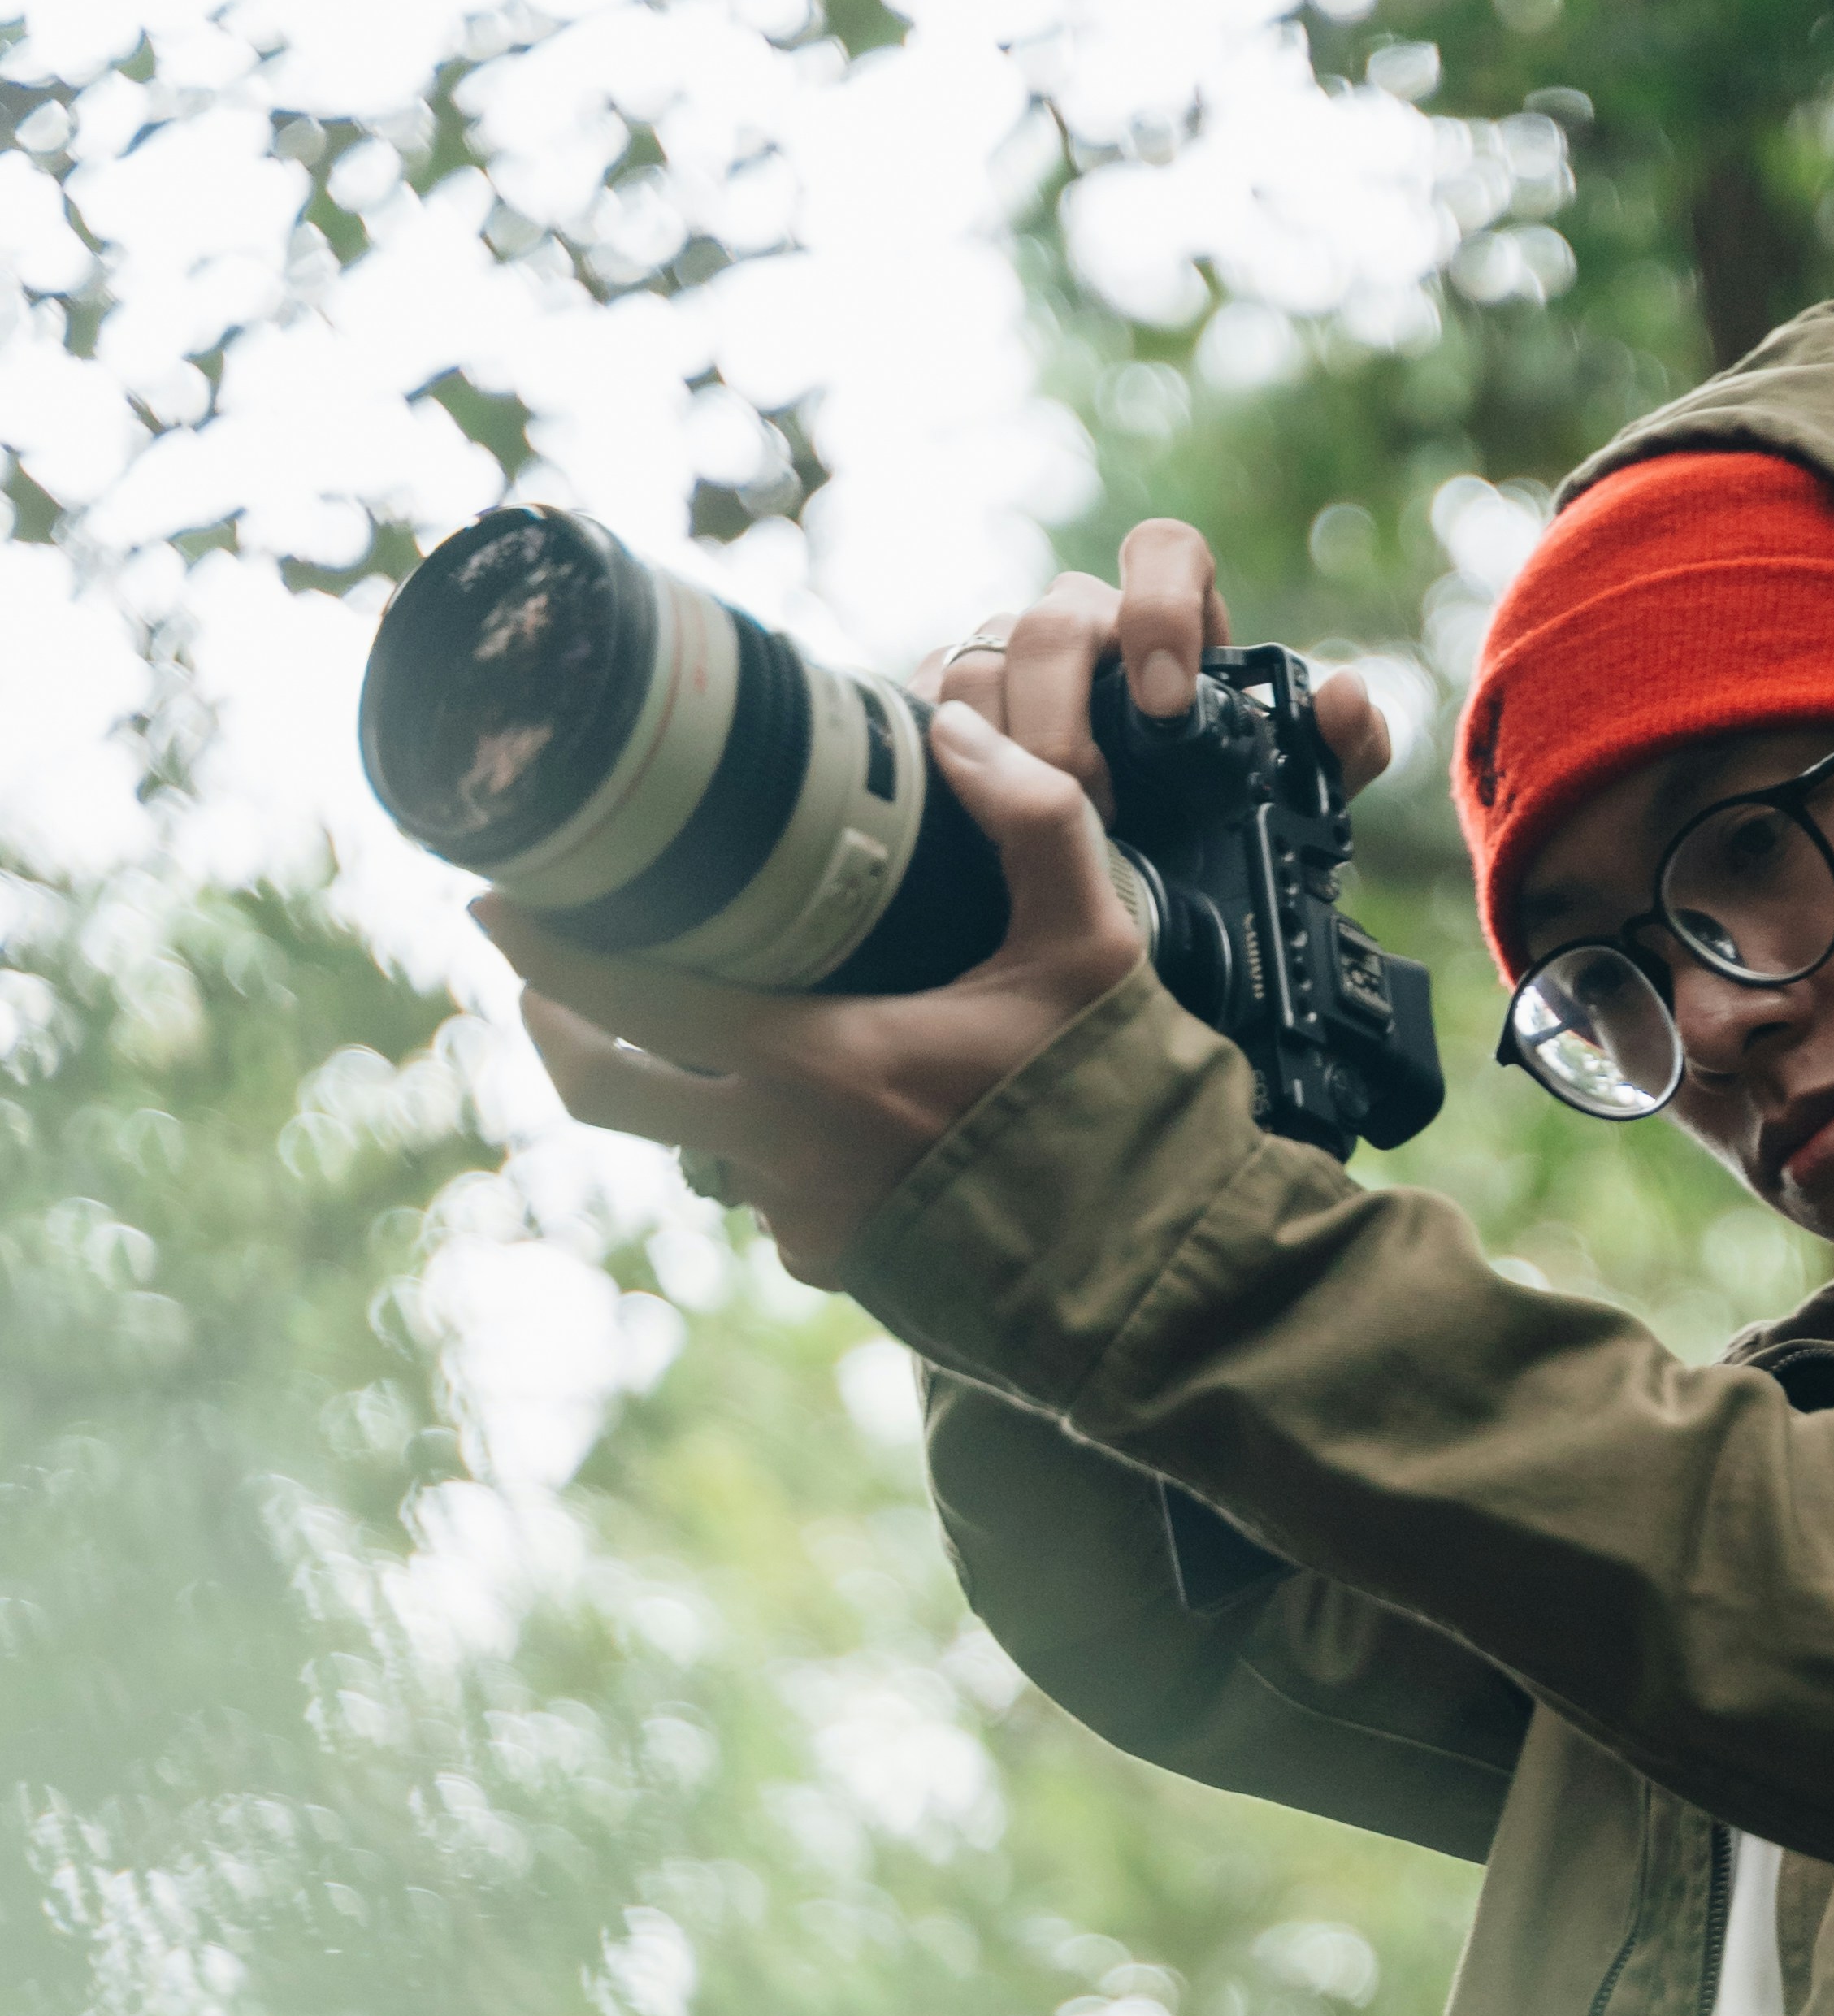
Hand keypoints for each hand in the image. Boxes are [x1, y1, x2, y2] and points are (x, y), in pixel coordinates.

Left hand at [486, 520, 1388, 1285]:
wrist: (1159, 1287)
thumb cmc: (1125, 1114)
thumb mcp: (1093, 946)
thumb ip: (1032, 819)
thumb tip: (955, 729)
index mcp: (816, 1064)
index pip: (623, 999)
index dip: (540, 947)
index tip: (492, 899)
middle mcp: (782, 1154)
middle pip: (602, 1089)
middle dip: (550, 1021)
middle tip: (534, 965)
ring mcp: (804, 1222)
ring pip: (686, 1144)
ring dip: (668, 1082)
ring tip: (678, 1017)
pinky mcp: (839, 1268)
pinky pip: (764, 1192)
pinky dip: (762, 1143)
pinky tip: (809, 1099)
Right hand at [921, 515, 1392, 804]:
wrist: (1132, 862)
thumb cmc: (1213, 809)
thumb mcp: (1295, 794)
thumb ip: (1340, 748)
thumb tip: (1344, 694)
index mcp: (1173, 617)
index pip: (1165, 550)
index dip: (1160, 607)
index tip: (1166, 702)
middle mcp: (1089, 620)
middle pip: (1054, 623)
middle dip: (1064, 716)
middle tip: (1089, 803)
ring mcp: (1012, 651)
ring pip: (983, 658)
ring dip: (1004, 743)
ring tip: (1033, 823)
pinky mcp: (954, 694)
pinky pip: (931, 693)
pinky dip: (944, 744)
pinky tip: (969, 798)